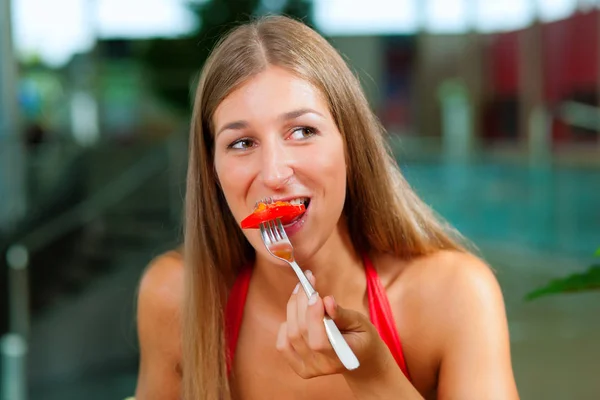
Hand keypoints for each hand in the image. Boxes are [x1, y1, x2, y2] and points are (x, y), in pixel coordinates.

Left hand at [276, 271, 392, 379]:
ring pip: (290, 335)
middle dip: (302, 303)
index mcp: (341, 358)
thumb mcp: (360, 322)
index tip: (315, 294)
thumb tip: (327, 300)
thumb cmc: (362, 337)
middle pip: (301, 333)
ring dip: (293, 308)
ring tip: (302, 290)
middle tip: (307, 282)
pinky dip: (286, 325)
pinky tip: (297, 314)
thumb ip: (342, 314)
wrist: (362, 358)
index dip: (313, 316)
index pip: (318, 342)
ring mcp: (309, 368)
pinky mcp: (300, 366)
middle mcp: (322, 366)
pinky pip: (283, 344)